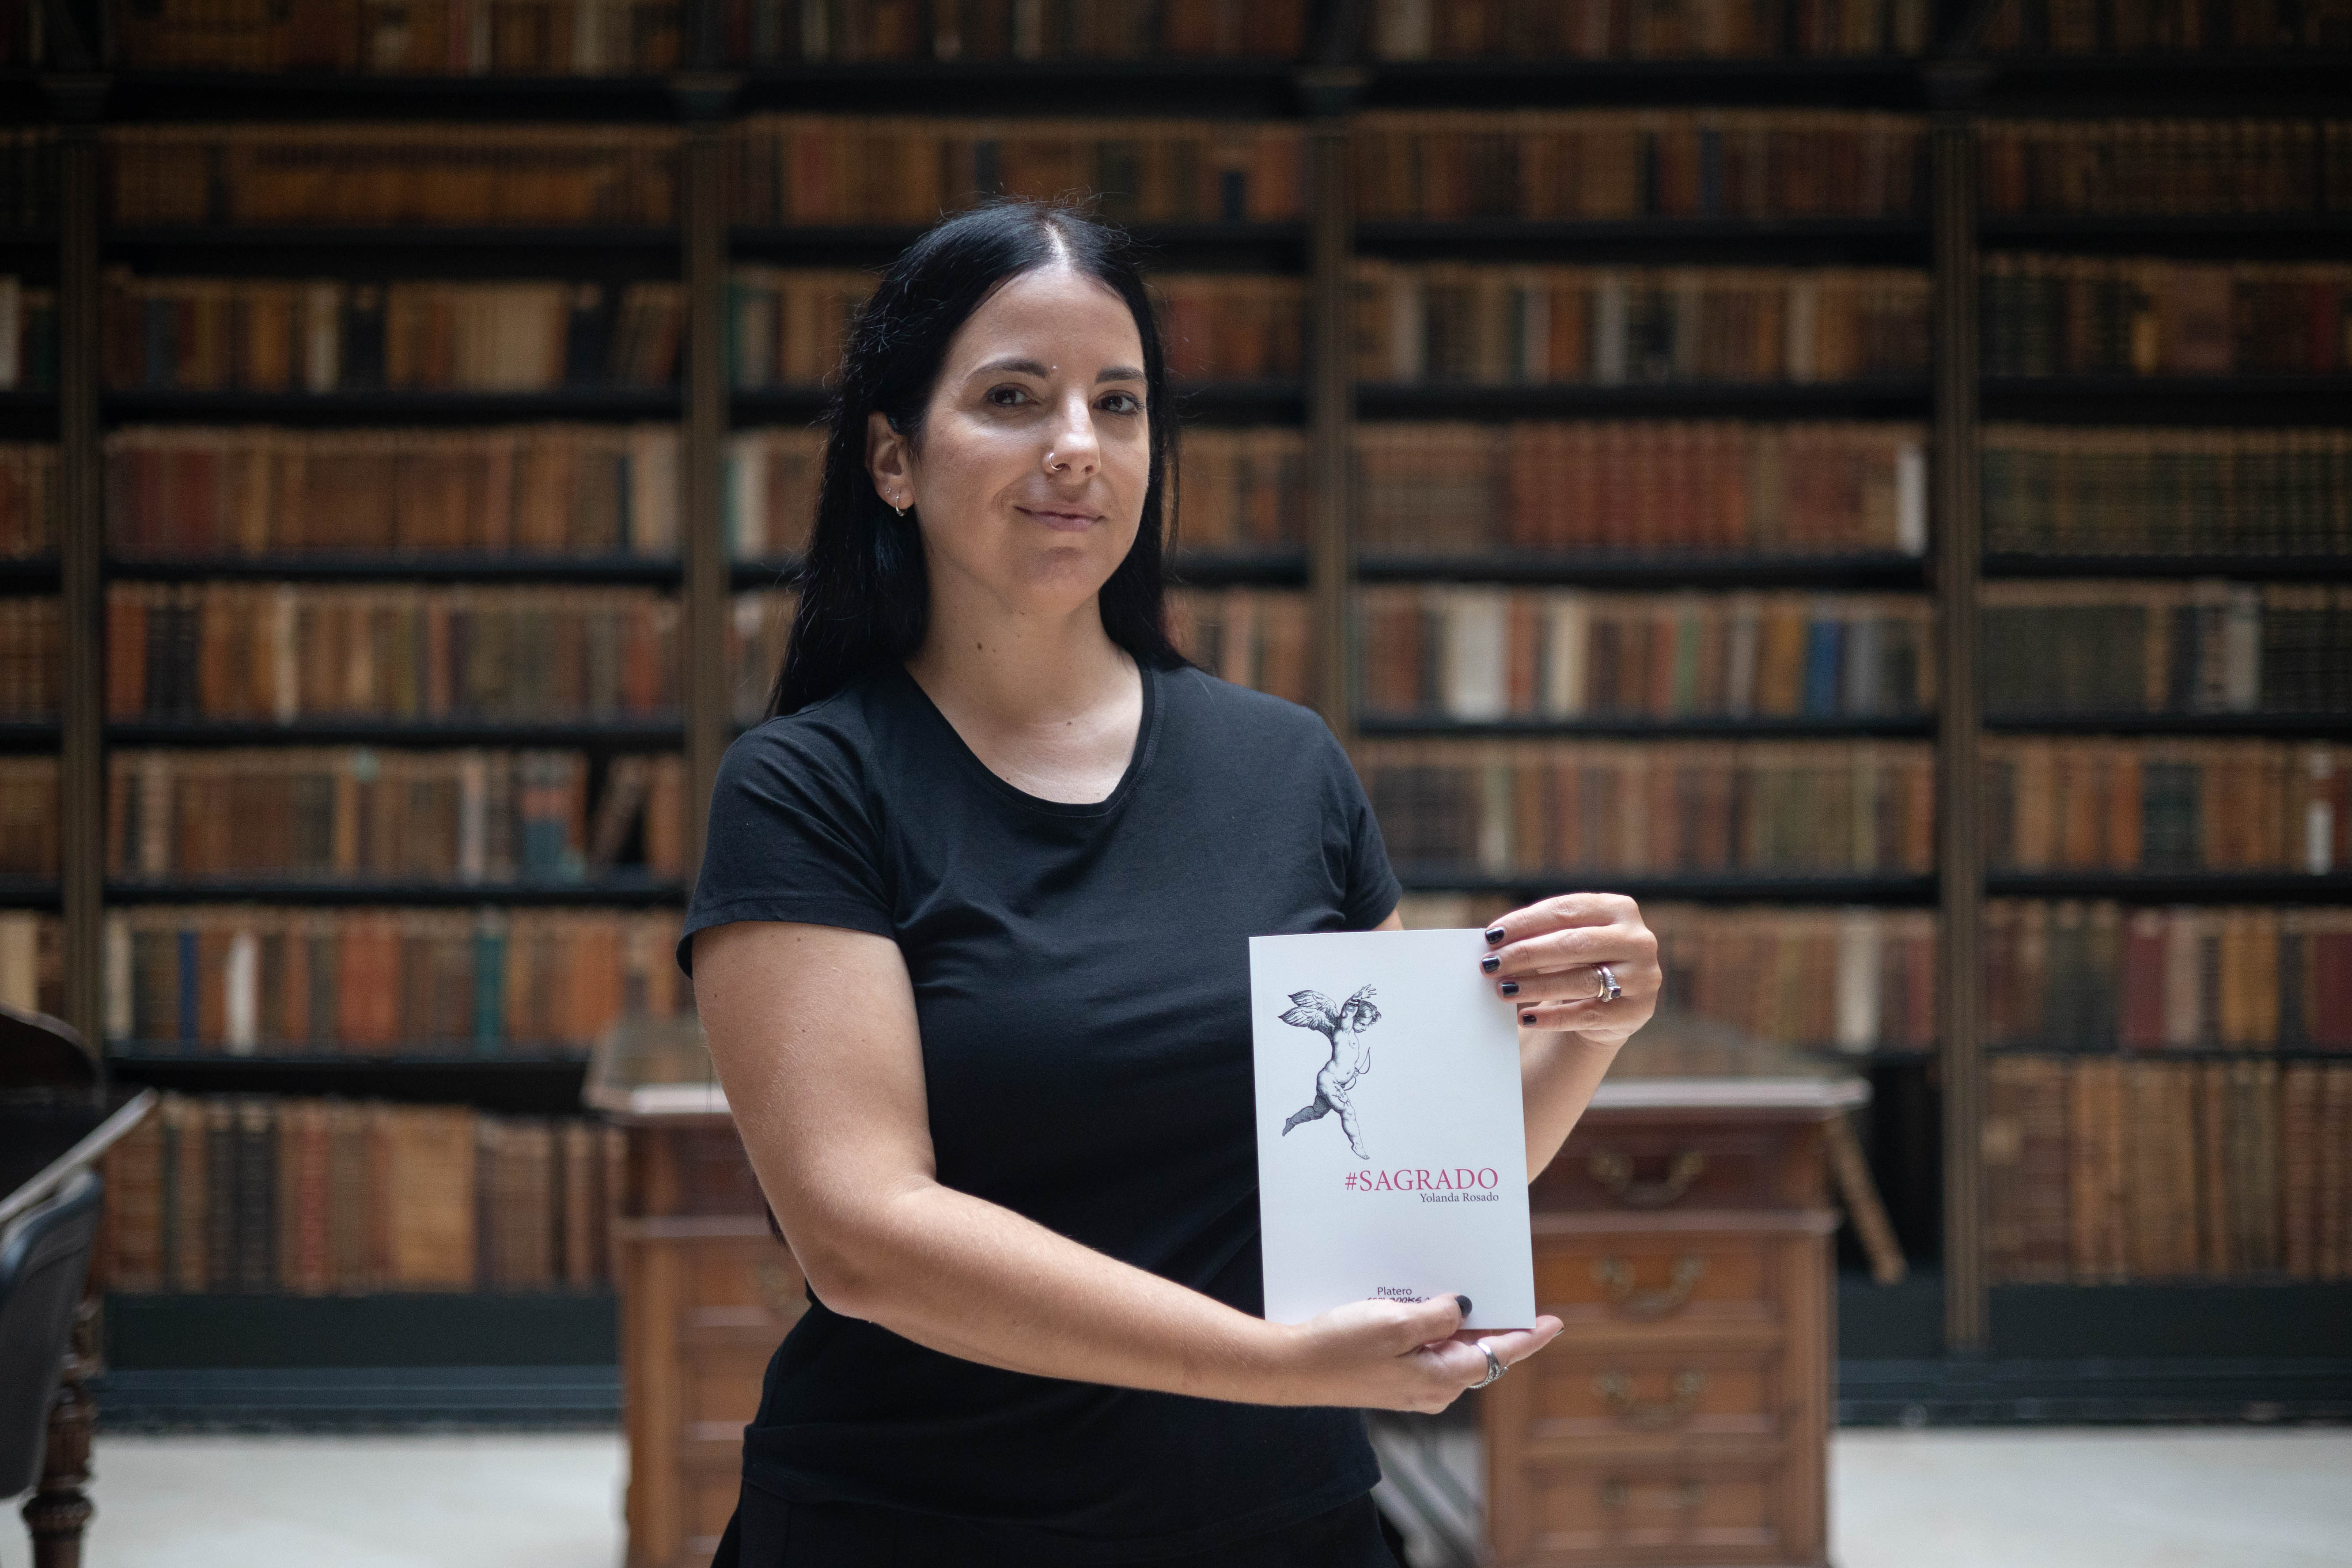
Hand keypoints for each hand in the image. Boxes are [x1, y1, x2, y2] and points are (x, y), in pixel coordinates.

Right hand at [1270, 1295, 1563, 1413]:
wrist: (1293, 1368)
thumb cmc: (1341, 1346)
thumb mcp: (1396, 1323)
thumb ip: (1438, 1315)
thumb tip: (1464, 1307)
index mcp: (1443, 1377)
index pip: (1499, 1354)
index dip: (1528, 1336)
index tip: (1554, 1322)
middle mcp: (1434, 1387)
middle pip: (1477, 1349)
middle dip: (1490, 1318)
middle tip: (1501, 1283)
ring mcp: (1413, 1383)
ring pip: (1450, 1346)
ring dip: (1456, 1318)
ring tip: (1459, 1283)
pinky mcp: (1393, 1375)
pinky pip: (1425, 1347)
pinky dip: (1429, 1324)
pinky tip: (1420, 1299)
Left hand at [1482, 893, 1659, 1050]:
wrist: (1611, 1008)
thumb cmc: (1579, 964)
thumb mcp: (1566, 941)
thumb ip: (1539, 934)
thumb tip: (1493, 942)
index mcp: (1619, 909)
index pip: (1566, 909)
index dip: (1525, 922)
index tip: (1491, 936)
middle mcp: (1637, 939)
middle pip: (1573, 943)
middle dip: (1526, 953)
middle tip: (1489, 965)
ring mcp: (1642, 976)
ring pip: (1581, 980)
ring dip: (1535, 986)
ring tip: (1502, 989)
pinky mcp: (1635, 1012)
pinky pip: (1587, 1015)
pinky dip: (1552, 1017)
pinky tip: (1525, 1018)